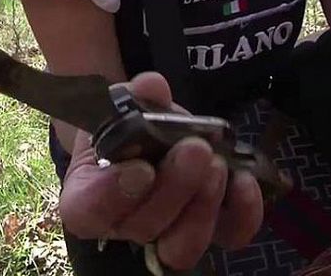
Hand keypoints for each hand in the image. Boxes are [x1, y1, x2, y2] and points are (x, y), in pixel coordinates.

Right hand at [58, 72, 263, 270]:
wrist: (148, 134)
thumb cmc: (123, 123)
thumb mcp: (119, 103)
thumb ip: (131, 95)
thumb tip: (153, 86)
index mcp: (86, 196)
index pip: (88, 211)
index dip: (113, 196)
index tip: (141, 168)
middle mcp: (122, 225)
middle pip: (144, 226)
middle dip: (174, 188)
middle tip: (195, 149)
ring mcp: (166, 232)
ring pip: (182, 245)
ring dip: (203, 205)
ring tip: (217, 163)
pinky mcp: (207, 228)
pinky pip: (228, 235)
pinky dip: (243, 213)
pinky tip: (244, 180)